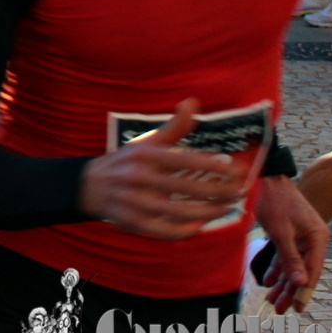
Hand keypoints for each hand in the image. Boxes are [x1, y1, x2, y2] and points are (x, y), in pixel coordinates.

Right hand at [77, 99, 246, 238]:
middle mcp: (139, 178)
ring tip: (230, 208)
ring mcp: (135, 202)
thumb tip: (193, 101)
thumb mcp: (147, 143)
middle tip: (242, 192)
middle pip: (188, 189)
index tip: (239, 170)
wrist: (89, 186)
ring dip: (210, 212)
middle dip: (220, 192)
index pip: (186, 161)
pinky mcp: (133, 223)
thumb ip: (174, 127)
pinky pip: (165, 231)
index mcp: (145, 156)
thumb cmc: (127, 162)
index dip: (215, 167)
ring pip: (181, 212)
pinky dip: (186, 230)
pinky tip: (202, 225)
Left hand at [252, 174, 329, 312]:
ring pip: (293, 265)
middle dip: (290, 291)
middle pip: (303, 271)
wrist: (264, 176)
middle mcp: (313, 239)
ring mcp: (301, 236)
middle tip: (279, 310)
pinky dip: (277, 268)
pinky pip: (285, 256)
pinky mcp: (289, 233)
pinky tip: (268, 281)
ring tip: (272, 300)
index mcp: (318, 238)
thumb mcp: (281, 232)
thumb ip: (290, 258)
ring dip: (282, 282)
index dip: (304, 291)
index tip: (296, 308)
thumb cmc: (274, 201)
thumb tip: (301, 283)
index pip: (313, 271)